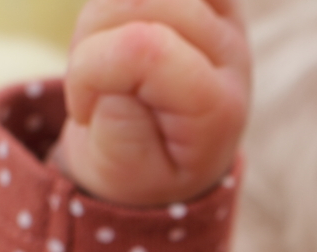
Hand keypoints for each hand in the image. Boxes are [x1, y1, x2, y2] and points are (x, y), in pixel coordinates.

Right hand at [54, 0, 251, 205]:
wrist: (164, 162)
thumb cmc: (139, 169)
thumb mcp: (120, 169)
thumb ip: (120, 123)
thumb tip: (123, 53)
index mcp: (217, 105)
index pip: (142, 47)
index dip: (92, 70)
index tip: (85, 112)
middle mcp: (231, 53)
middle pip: (135, 1)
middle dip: (90, 42)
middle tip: (92, 88)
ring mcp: (224, 17)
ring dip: (99, 15)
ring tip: (105, 60)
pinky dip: (118, 0)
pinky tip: (119, 26)